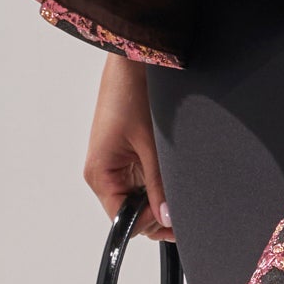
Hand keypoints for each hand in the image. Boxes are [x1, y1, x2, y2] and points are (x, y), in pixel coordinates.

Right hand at [83, 53, 174, 239]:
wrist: (133, 61)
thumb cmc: (131, 93)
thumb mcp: (150, 145)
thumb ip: (158, 184)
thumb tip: (167, 217)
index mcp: (99, 174)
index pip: (122, 220)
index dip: (148, 222)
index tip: (174, 216)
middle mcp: (103, 173)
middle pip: (131, 211)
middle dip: (156, 212)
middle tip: (184, 207)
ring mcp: (116, 164)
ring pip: (139, 197)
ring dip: (159, 196)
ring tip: (178, 186)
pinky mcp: (127, 154)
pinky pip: (142, 179)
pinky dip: (158, 182)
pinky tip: (170, 172)